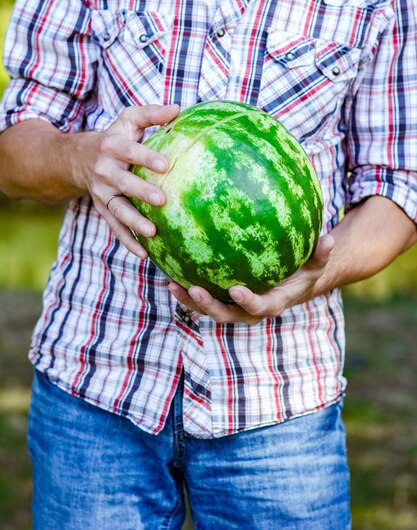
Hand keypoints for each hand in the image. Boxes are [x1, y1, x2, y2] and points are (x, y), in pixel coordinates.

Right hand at [84, 104, 178, 257]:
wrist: (79, 159)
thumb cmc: (115, 137)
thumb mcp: (128, 120)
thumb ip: (151, 114)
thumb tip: (178, 109)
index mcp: (112, 147)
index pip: (130, 152)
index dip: (146, 157)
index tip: (166, 164)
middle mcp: (104, 171)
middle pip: (123, 183)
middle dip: (141, 192)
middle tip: (162, 200)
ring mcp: (102, 193)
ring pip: (118, 210)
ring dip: (134, 222)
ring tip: (153, 233)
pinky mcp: (103, 209)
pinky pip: (115, 228)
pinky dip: (128, 241)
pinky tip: (144, 254)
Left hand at [168, 235, 334, 323]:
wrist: (291, 284)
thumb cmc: (304, 271)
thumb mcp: (316, 264)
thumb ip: (321, 254)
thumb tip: (329, 239)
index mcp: (272, 304)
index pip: (258, 307)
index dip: (247, 302)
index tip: (236, 289)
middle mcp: (249, 309)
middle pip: (226, 314)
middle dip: (208, 306)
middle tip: (192, 289)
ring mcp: (234, 306)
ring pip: (209, 308)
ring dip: (189, 300)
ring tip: (170, 284)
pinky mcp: (223, 298)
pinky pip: (203, 296)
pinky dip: (187, 288)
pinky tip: (171, 271)